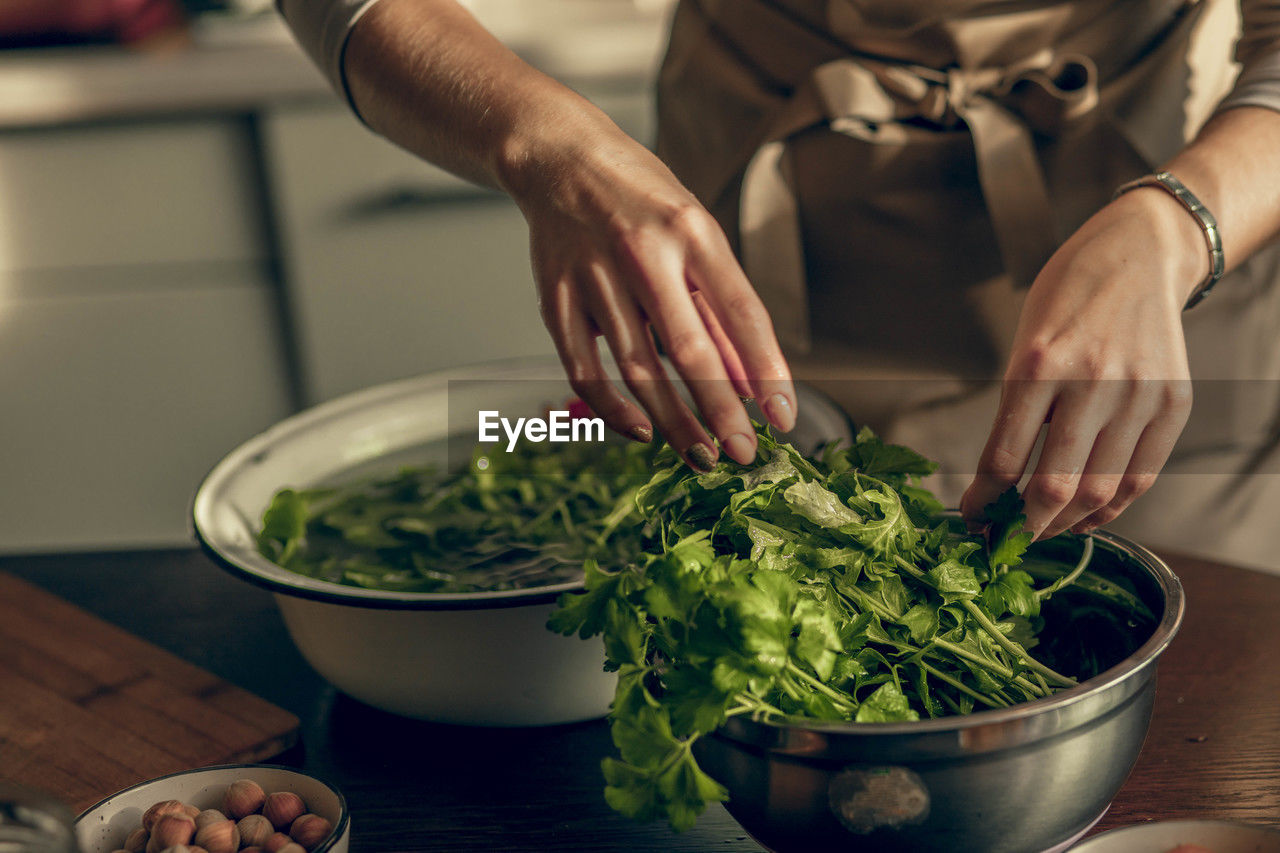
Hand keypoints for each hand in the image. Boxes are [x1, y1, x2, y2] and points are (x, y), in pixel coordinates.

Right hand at [504, 124, 795, 470]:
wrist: (558, 159)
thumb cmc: (639, 197)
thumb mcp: (695, 234)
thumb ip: (719, 309)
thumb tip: (750, 382)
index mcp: (692, 231)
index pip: (741, 312)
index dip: (767, 370)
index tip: (783, 417)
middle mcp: (643, 253)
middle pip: (689, 350)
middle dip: (720, 411)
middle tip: (742, 455)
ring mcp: (595, 277)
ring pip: (638, 369)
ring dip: (674, 423)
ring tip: (702, 456)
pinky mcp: (556, 299)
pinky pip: (586, 369)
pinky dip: (614, 408)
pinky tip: (641, 431)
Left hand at [960, 187, 1204, 538]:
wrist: (1138, 255)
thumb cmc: (1067, 298)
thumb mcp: (1024, 343)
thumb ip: (1018, 410)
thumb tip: (1000, 483)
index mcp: (1039, 365)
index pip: (1004, 458)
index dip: (984, 501)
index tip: (972, 519)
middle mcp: (1092, 381)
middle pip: (1054, 486)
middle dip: (1023, 527)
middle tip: (1006, 541)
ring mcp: (1139, 394)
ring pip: (1099, 491)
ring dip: (1065, 524)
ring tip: (1043, 532)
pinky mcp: (1173, 404)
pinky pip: (1141, 477)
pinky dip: (1111, 508)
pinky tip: (1087, 516)